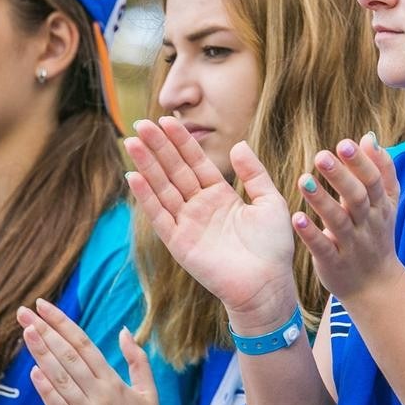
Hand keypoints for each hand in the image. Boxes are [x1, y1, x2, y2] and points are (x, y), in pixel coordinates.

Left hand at [19, 300, 178, 404]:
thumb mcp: (149, 394)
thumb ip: (137, 360)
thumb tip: (123, 331)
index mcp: (115, 382)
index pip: (83, 344)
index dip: (62, 323)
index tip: (43, 307)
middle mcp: (101, 394)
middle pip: (68, 356)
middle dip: (45, 331)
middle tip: (24, 313)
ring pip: (62, 378)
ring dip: (42, 354)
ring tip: (26, 332)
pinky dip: (47, 391)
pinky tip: (34, 373)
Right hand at [124, 117, 297, 331]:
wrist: (267, 285)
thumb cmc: (273, 247)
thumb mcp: (270, 201)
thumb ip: (253, 173)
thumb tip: (238, 144)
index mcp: (220, 195)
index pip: (195, 161)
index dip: (181, 141)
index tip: (166, 119)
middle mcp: (200, 206)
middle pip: (174, 170)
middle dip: (157, 147)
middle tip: (140, 123)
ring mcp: (187, 224)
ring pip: (163, 188)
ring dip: (146, 165)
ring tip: (131, 142)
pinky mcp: (179, 243)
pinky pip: (160, 216)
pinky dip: (146, 197)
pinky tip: (134, 176)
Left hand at [293, 133, 402, 302]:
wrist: (376, 287)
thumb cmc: (377, 235)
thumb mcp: (386, 204)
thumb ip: (380, 171)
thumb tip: (369, 138)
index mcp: (380, 206)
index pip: (373, 181)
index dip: (360, 163)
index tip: (344, 143)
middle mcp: (368, 224)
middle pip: (357, 198)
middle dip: (340, 176)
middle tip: (321, 155)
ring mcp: (352, 245)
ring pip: (338, 221)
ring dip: (321, 201)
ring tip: (302, 180)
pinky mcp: (335, 263)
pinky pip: (323, 248)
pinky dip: (311, 234)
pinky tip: (296, 218)